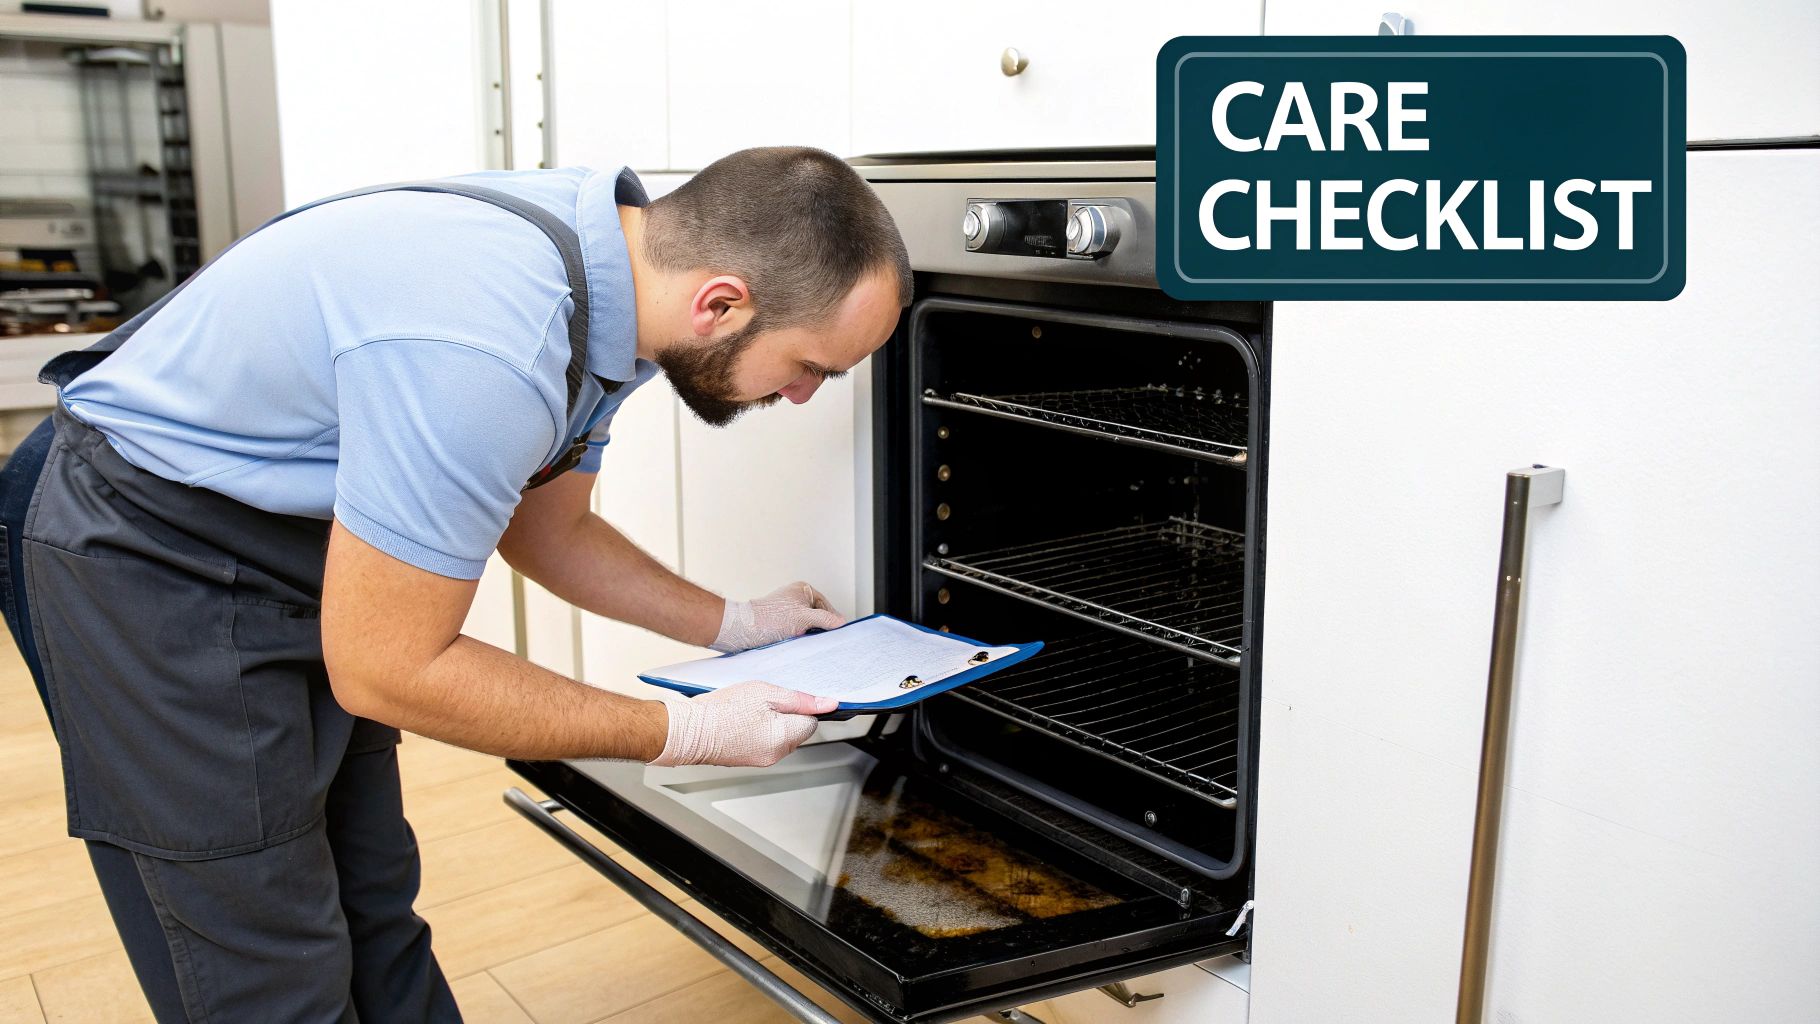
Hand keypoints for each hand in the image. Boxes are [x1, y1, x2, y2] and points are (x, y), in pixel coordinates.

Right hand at [649, 682, 838, 766]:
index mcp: (785, 737)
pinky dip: (759, 731)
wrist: (689, 731)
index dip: (802, 706)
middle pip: (797, 731)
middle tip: (763, 701)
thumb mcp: (766, 693)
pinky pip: (765, 742)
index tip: (786, 697)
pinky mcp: (749, 760)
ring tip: (749, 710)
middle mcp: (777, 754)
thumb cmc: (723, 710)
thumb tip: (829, 704)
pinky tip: (742, 720)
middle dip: (786, 714)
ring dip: (772, 722)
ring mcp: (762, 759)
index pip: (812, 721)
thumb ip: (800, 700)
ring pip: (781, 736)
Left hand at [710, 581, 844, 652]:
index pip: (827, 607)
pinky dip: (798, 637)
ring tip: (802, 639)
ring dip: (808, 635)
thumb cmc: (769, 619)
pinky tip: (795, 642)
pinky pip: (797, 630)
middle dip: (818, 629)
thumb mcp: (803, 618)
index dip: (832, 622)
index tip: (835, 635)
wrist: (743, 629)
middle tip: (817, 639)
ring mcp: (789, 610)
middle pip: (818, 617)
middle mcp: (796, 597)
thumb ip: (825, 619)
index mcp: (804, 589)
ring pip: (808, 625)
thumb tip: (841, 622)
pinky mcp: (781, 622)